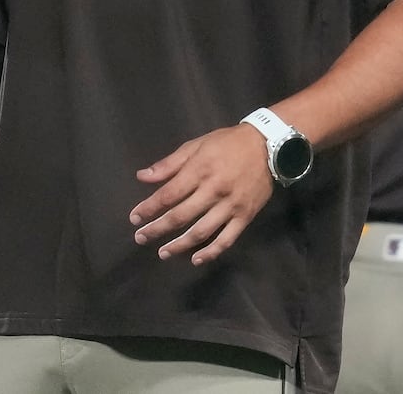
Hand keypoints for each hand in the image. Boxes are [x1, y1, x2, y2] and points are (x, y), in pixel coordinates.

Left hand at [129, 123, 273, 264]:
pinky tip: (196, 259)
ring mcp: (230, 206)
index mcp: (199, 170)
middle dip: (157, 229)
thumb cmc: (227, 144)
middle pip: (180, 216)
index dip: (149, 208)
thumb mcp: (195, 145)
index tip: (134, 218)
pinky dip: (211, 252)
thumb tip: (142, 177)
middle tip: (140, 238)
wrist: (268, 146)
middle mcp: (213, 190)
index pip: (168, 194)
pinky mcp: (245, 217)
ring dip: (179, 245)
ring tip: (163, 253)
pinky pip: (227, 239)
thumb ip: (169, 164)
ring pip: (201, 231)